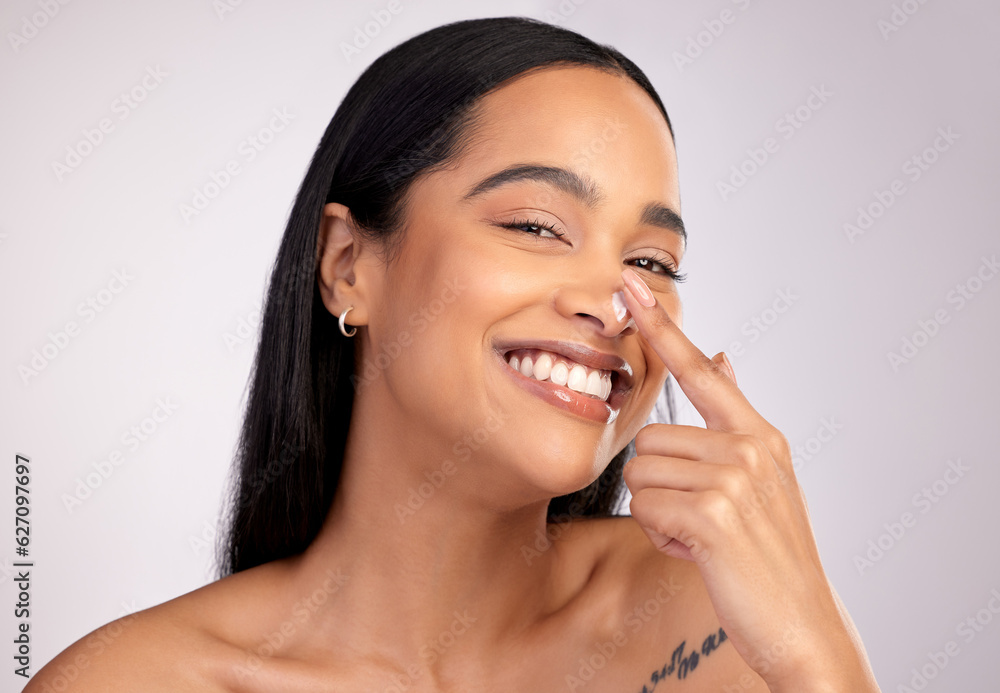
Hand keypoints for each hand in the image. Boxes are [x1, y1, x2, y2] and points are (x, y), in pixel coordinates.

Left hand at [618, 268, 878, 691]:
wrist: (801, 621)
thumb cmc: (770, 552)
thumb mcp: (765, 476)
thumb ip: (735, 417)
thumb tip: (723, 354)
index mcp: (760, 434)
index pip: (700, 370)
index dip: (662, 327)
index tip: (628, 284)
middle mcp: (749, 447)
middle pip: (649, 438)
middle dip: (658, 484)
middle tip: (697, 518)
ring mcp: (733, 478)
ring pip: (641, 474)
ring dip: (658, 512)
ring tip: (701, 535)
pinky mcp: (712, 513)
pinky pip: (646, 508)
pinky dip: (662, 537)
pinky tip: (699, 552)